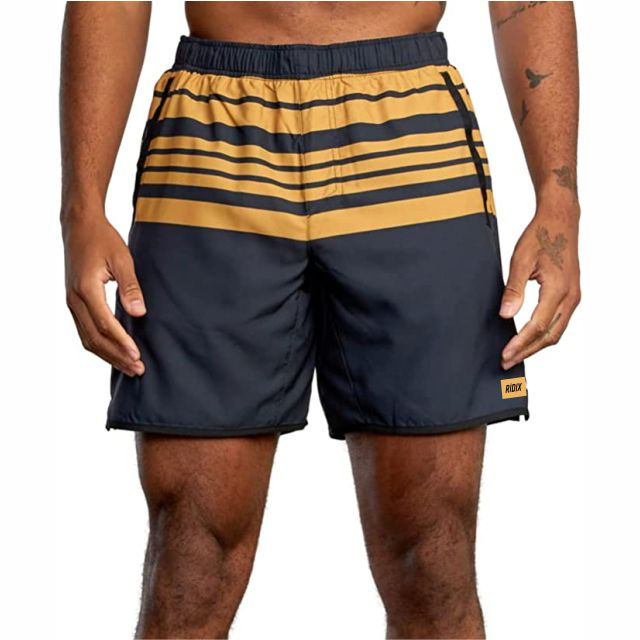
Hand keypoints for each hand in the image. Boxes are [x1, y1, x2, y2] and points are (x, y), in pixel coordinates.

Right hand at [63, 212, 145, 375]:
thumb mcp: (122, 259)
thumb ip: (130, 287)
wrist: (79, 227)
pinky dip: (100, 346)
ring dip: (109, 355)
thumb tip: (139, 313)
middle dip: (116, 356)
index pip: (104, 324)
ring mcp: (72, 303)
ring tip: (130, 366)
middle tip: (138, 369)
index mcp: (86, 289)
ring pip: (87, 339)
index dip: (121, 342)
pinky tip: (116, 353)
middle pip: (94, 338)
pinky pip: (85, 331)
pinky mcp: (75, 303)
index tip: (137, 355)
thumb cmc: (103, 239)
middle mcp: (74, 299)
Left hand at [499, 200, 580, 369]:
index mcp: (558, 290)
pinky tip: (529, 339)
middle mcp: (570, 297)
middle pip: (549, 336)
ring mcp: (573, 297)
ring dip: (536, 346)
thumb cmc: (541, 236)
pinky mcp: (571, 295)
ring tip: (515, 354)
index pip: (537, 326)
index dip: (520, 343)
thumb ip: (513, 290)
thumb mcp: (520, 261)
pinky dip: (544, 335)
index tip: (505, 354)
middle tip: (507, 362)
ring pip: (556, 332)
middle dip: (527, 351)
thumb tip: (506, 314)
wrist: (560, 221)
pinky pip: (559, 322)